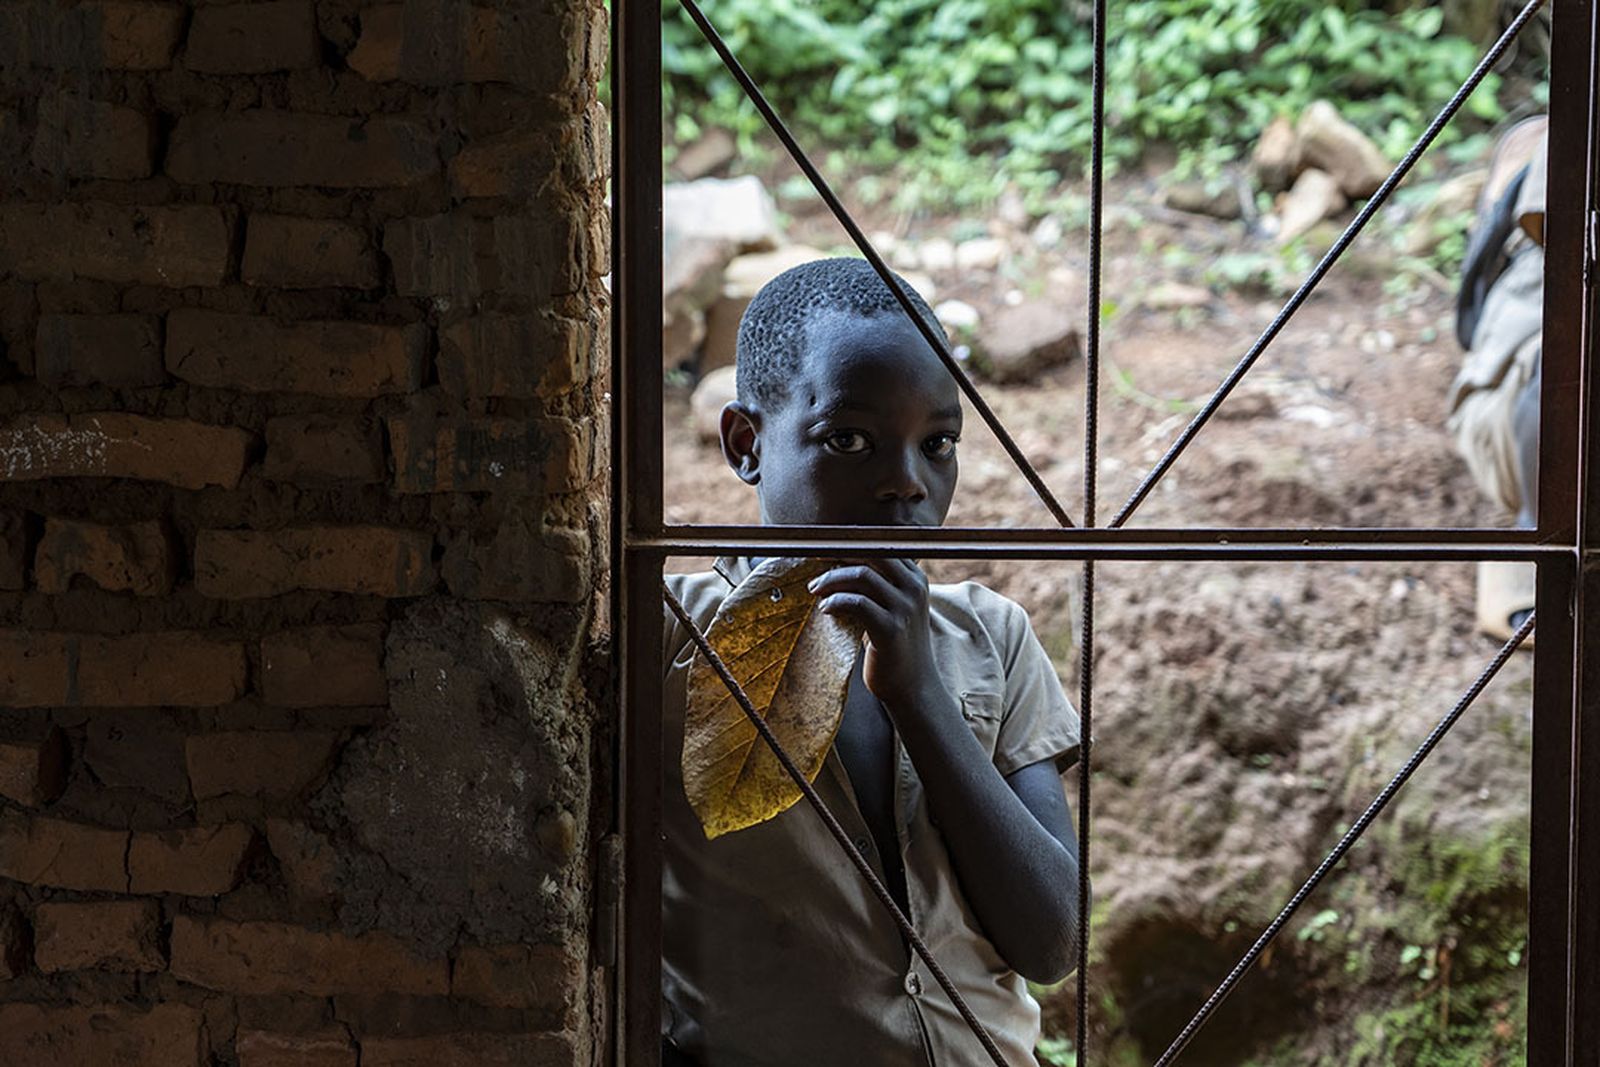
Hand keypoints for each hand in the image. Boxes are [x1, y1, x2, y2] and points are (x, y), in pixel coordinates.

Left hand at [807, 559, 946, 710]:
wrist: (914, 686)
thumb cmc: (896, 646)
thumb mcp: (896, 608)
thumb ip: (880, 586)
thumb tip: (838, 564)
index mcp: (916, 579)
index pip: (882, 546)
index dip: (851, 544)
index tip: (826, 548)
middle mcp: (914, 588)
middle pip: (872, 553)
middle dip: (839, 555)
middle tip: (815, 565)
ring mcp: (905, 608)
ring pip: (862, 575)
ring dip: (832, 579)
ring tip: (815, 590)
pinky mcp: (891, 629)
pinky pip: (857, 603)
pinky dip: (836, 601)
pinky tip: (825, 609)